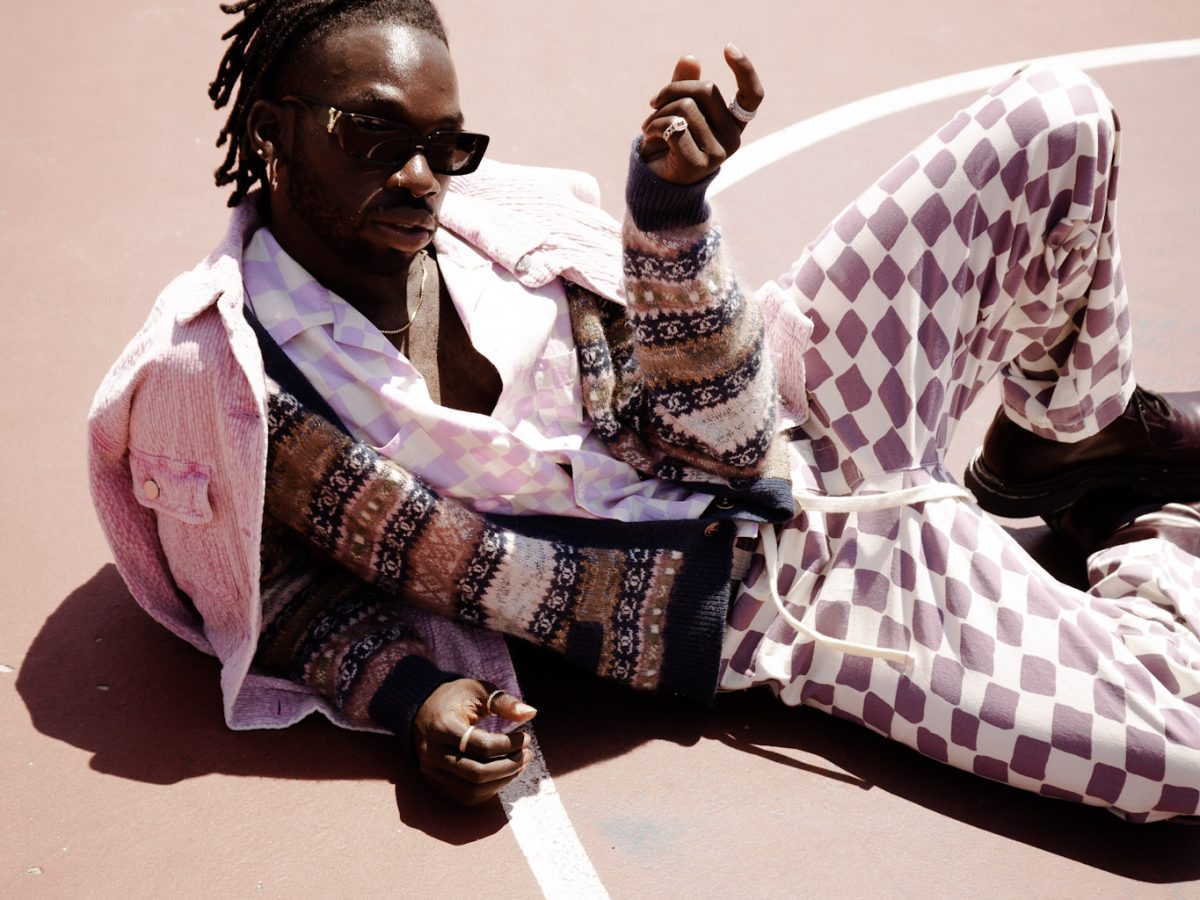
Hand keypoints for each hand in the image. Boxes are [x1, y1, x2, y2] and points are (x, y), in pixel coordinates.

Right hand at [411, 678, 537, 805]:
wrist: (422, 708)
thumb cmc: (455, 698)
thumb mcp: (479, 691)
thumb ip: (504, 702)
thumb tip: (531, 713)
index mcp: (443, 727)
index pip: (482, 746)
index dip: (509, 745)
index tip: (526, 738)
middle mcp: (433, 753)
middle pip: (477, 773)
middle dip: (509, 767)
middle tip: (527, 755)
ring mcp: (431, 771)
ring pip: (472, 790)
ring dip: (501, 781)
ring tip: (519, 765)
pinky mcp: (435, 782)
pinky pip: (465, 796)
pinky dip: (488, 791)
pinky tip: (503, 775)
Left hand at [639, 43, 764, 184]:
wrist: (654, 185)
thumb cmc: (668, 144)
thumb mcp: (676, 110)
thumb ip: (684, 86)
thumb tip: (690, 58)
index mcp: (733, 125)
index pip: (752, 96)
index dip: (744, 69)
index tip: (727, 48)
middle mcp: (732, 140)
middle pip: (707, 90)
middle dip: (673, 89)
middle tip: (654, 102)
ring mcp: (717, 154)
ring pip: (686, 107)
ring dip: (658, 112)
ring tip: (650, 126)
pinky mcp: (698, 164)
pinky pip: (674, 127)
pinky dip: (654, 126)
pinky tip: (649, 136)